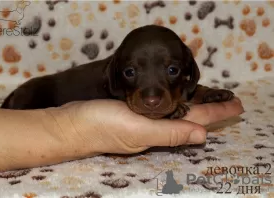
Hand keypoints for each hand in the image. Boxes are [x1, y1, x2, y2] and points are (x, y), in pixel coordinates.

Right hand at [46, 97, 243, 155]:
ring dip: (192, 107)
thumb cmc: (102, 126)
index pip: (194, 122)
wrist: (69, 124)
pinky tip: (173, 99)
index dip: (216, 113)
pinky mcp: (130, 114)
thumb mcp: (138, 129)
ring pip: (173, 114)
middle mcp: (153, 129)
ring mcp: (141, 123)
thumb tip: (203, 135)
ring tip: (208, 100)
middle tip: (227, 102)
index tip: (237, 106)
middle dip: (209, 111)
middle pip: (188, 119)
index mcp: (158, 133)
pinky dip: (170, 103)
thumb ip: (169, 133)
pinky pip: (157, 110)